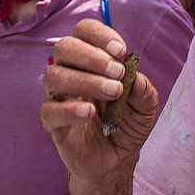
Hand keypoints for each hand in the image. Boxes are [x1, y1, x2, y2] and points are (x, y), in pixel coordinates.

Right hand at [42, 18, 160, 181]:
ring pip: (54, 75)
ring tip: (112, 93)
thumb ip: (143, 88)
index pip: (82, 32)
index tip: (120, 50)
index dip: (99, 34)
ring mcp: (58, 98)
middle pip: (63, 47)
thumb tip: (133, 75)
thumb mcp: (145, 106)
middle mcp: (69, 73)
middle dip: (92, 55)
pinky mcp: (52, 123)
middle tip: (117, 73)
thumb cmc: (127, 125)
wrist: (117, 162)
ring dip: (86, 80)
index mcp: (89, 61)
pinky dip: (70, 109)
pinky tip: (90, 114)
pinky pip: (49, 110)